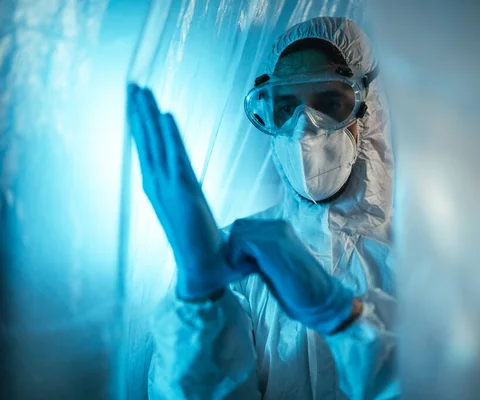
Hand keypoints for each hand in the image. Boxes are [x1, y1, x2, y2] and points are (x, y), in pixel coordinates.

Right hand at [126, 84, 254, 298]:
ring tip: (140, 90)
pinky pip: (174, 156)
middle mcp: (158, 186)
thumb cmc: (203, 250)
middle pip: (146, 142)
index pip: (150, 152)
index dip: (142, 127)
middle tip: (133, 86)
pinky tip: (164, 114)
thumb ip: (198, 206)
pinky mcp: (181, 193)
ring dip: (147, 115)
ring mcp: (166, 189)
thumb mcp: (196, 219)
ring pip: (154, 144)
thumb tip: (209, 206)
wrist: (203, 272)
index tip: (138, 105)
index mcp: (160, 191)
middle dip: (139, 113)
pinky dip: (168, 135)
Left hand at [228, 218, 358, 333]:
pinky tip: (250, 272)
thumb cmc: (298, 288)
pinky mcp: (273, 245)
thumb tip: (236, 253)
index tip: (244, 266)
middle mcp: (279, 226)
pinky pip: (241, 241)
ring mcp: (277, 233)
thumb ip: (260, 254)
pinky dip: (238, 258)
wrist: (321, 299)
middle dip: (234, 248)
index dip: (238, 247)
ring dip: (235, 253)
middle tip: (244, 269)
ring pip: (238, 232)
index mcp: (281, 230)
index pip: (246, 226)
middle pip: (239, 226)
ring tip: (247, 271)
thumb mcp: (275, 265)